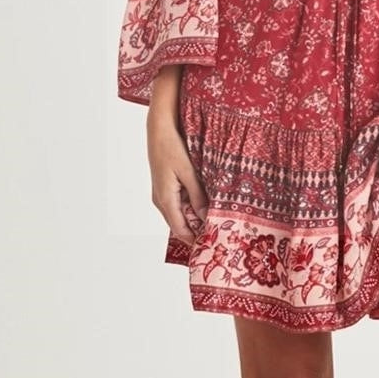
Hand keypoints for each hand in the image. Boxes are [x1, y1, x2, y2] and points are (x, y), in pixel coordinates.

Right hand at [146, 101, 207, 244]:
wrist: (159, 130)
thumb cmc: (172, 148)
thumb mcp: (189, 172)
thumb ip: (198, 195)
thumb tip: (206, 217)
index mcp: (165, 200)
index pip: (181, 231)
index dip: (195, 241)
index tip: (210, 247)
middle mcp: (161, 201)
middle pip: (181, 225)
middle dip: (198, 232)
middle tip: (219, 236)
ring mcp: (163, 194)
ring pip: (181, 214)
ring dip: (196, 219)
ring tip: (216, 223)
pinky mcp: (167, 186)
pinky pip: (179, 203)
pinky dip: (192, 208)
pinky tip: (207, 205)